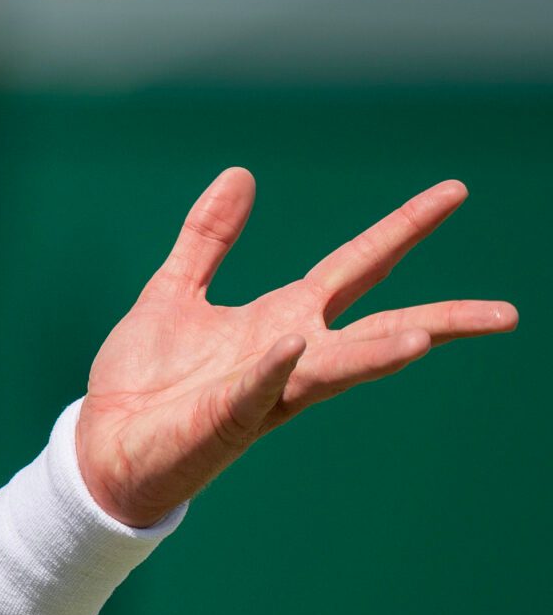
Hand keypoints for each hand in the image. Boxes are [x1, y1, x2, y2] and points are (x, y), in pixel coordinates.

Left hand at [75, 169, 518, 526]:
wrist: (105, 441)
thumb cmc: (147, 378)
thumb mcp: (176, 290)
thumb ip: (208, 238)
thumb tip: (240, 173)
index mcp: (283, 320)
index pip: (358, 266)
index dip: (403, 228)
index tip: (455, 191)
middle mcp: (290, 356)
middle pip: (379, 328)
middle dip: (442, 321)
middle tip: (507, 314)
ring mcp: (264, 389)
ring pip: (336, 370)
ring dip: (377, 355)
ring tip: (422, 341)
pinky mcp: (226, 417)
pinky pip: (256, 388)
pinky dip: (274, 367)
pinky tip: (291, 344)